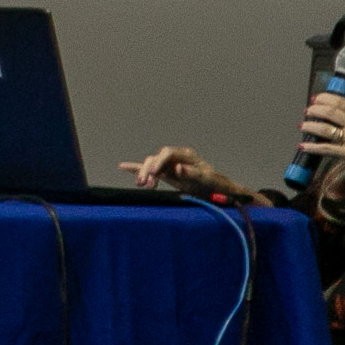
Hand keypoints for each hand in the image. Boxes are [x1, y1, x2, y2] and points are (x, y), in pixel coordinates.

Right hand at [122, 146, 246, 199]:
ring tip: (143, 185)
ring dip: (144, 173)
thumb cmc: (216, 185)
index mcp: (186, 155)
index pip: (167, 152)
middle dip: (148, 169)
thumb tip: (177, 168)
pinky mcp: (166, 174)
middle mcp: (176, 158)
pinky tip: (122, 167)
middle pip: (156, 158)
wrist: (221, 192)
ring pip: (151, 164)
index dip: (159, 161)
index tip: (155, 172)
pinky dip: (136, 168)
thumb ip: (192, 173)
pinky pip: (149, 170)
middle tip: (145, 183)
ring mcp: (170, 166)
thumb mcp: (207, 179)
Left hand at [298, 90, 344, 183]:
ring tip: (302, 126)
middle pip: (330, 112)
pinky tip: (302, 146)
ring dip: (310, 126)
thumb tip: (335, 113)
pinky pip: (326, 149)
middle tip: (306, 111)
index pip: (340, 102)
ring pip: (325, 129)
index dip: (324, 98)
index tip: (314, 99)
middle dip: (314, 110)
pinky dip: (312, 147)